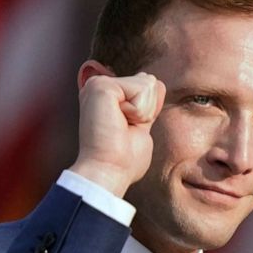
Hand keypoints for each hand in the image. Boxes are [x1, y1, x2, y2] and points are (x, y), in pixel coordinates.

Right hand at [69, 65, 165, 196]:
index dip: (149, 111)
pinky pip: (142, 88)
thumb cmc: (122, 160)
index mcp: (107, 96)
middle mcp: (100, 86)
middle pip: (150, 81)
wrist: (108, 171)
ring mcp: (99, 84)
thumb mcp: (141, 126)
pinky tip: (119, 122)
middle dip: (147, 110)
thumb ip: (146, 105)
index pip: (147, 85)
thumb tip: (154, 81)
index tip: (126, 130)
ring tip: (121, 127)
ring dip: (143, 112)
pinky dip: (139, 111)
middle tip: (124, 129)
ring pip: (148, 83)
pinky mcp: (101, 86)